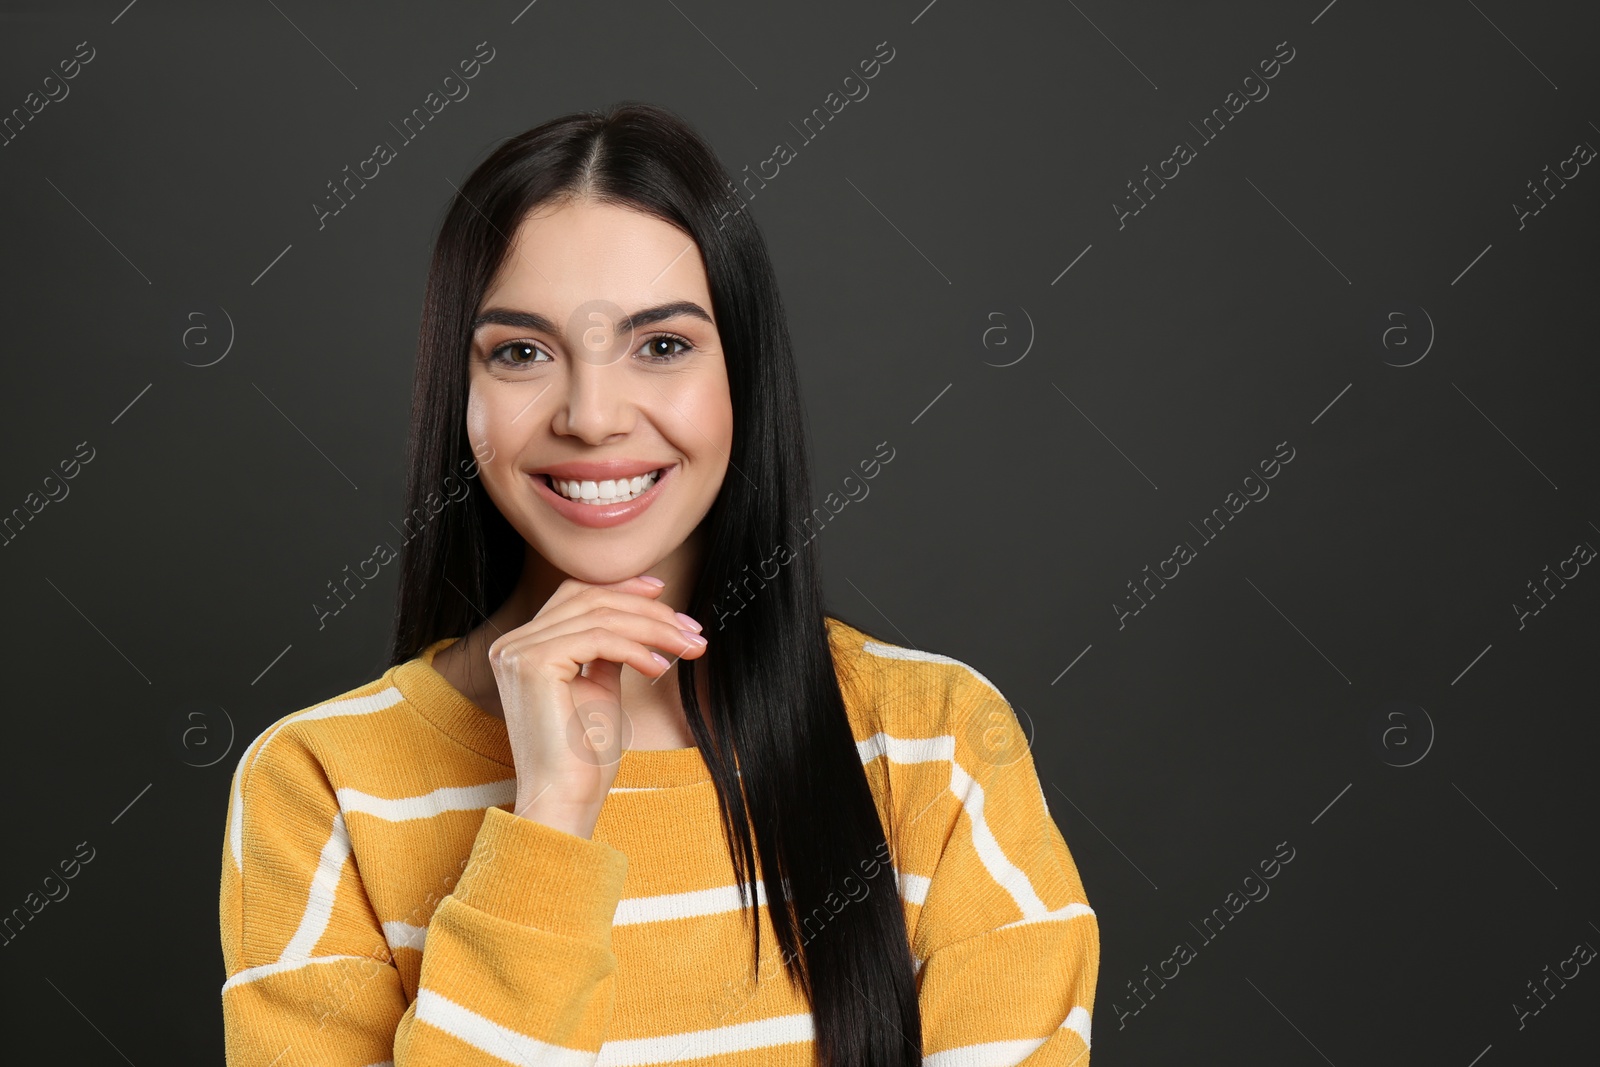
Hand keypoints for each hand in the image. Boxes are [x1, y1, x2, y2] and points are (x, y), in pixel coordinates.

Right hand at [487, 575, 707, 838]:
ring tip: (687, 647)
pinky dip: (636, 648)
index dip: (621, 587)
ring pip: (601, 617)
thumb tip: (635, 622)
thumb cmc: (582, 755)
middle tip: (691, 628)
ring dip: (653, 629)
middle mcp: (513, 643)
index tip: (663, 593)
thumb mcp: (598, 689)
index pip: (575, 594)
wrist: (566, 798)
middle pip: (591, 600)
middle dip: (648, 610)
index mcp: (523, 646)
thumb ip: (607, 652)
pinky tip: (660, 666)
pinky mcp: (535, 664)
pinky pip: (599, 639)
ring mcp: (519, 652)